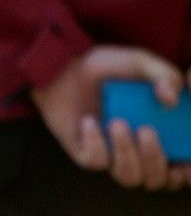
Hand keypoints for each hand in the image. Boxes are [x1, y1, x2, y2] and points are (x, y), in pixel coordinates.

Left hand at [32, 47, 189, 191]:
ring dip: (127, 153)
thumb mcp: (138, 62)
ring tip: (117, 123)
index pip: (181, 166)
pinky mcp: (87, 154)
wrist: (61, 66)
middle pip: (158, 178)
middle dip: (155, 159)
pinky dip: (96, 144)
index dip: (187, 172)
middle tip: (147, 131)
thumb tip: (173, 100)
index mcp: (160, 135)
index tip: (185, 164)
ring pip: (130, 177)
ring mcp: (112, 154)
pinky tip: (89, 122)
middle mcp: (138, 150)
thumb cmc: (104, 67)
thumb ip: (163, 75)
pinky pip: (97, 162)